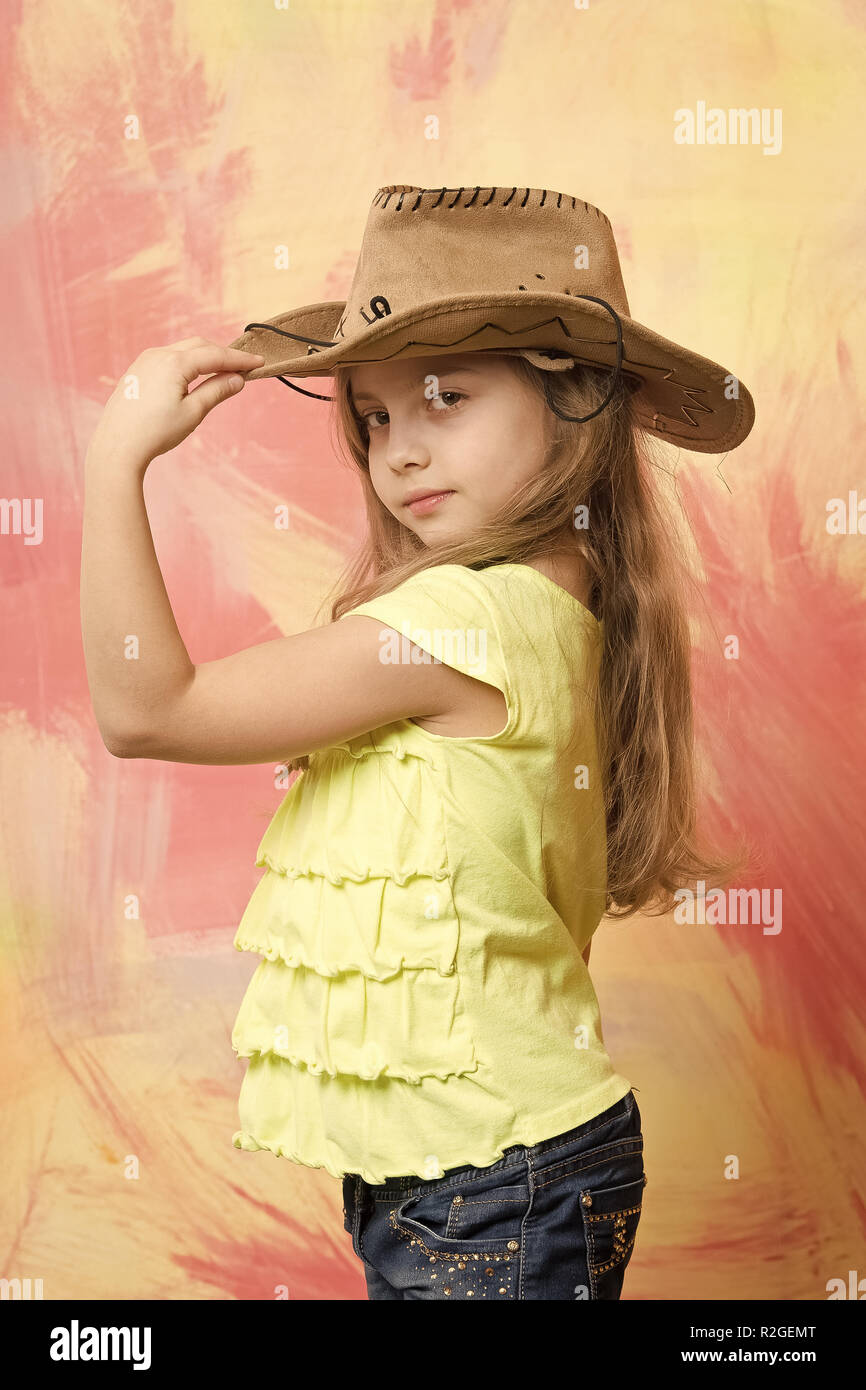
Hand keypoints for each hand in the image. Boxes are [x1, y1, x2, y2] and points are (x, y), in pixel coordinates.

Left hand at [86, 337, 265, 467]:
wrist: (117, 446)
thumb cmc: (155, 432)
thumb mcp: (193, 412)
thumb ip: (217, 391)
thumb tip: (237, 379)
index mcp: (174, 363)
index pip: (215, 355)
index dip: (240, 358)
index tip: (259, 362)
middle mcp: (158, 354)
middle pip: (200, 346)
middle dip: (223, 354)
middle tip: (244, 366)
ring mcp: (145, 360)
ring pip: (183, 350)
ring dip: (205, 357)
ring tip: (223, 371)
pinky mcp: (137, 370)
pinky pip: (168, 358)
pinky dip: (187, 362)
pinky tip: (195, 376)